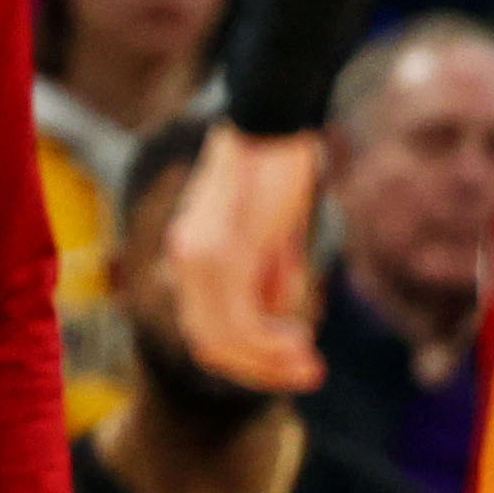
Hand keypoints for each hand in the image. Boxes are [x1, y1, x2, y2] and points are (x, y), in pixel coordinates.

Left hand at [166, 122, 326, 391]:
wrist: (271, 119)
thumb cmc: (277, 166)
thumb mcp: (273, 231)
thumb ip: (270, 274)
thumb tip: (280, 314)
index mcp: (190, 254)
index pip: (206, 328)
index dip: (249, 357)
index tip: (294, 360)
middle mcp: (183, 261)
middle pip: (209, 344)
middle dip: (260, 369)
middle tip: (309, 373)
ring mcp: (197, 261)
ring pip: (223, 341)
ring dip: (269, 363)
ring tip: (311, 364)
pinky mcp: (221, 256)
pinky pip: (239, 322)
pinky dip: (269, 344)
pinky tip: (301, 342)